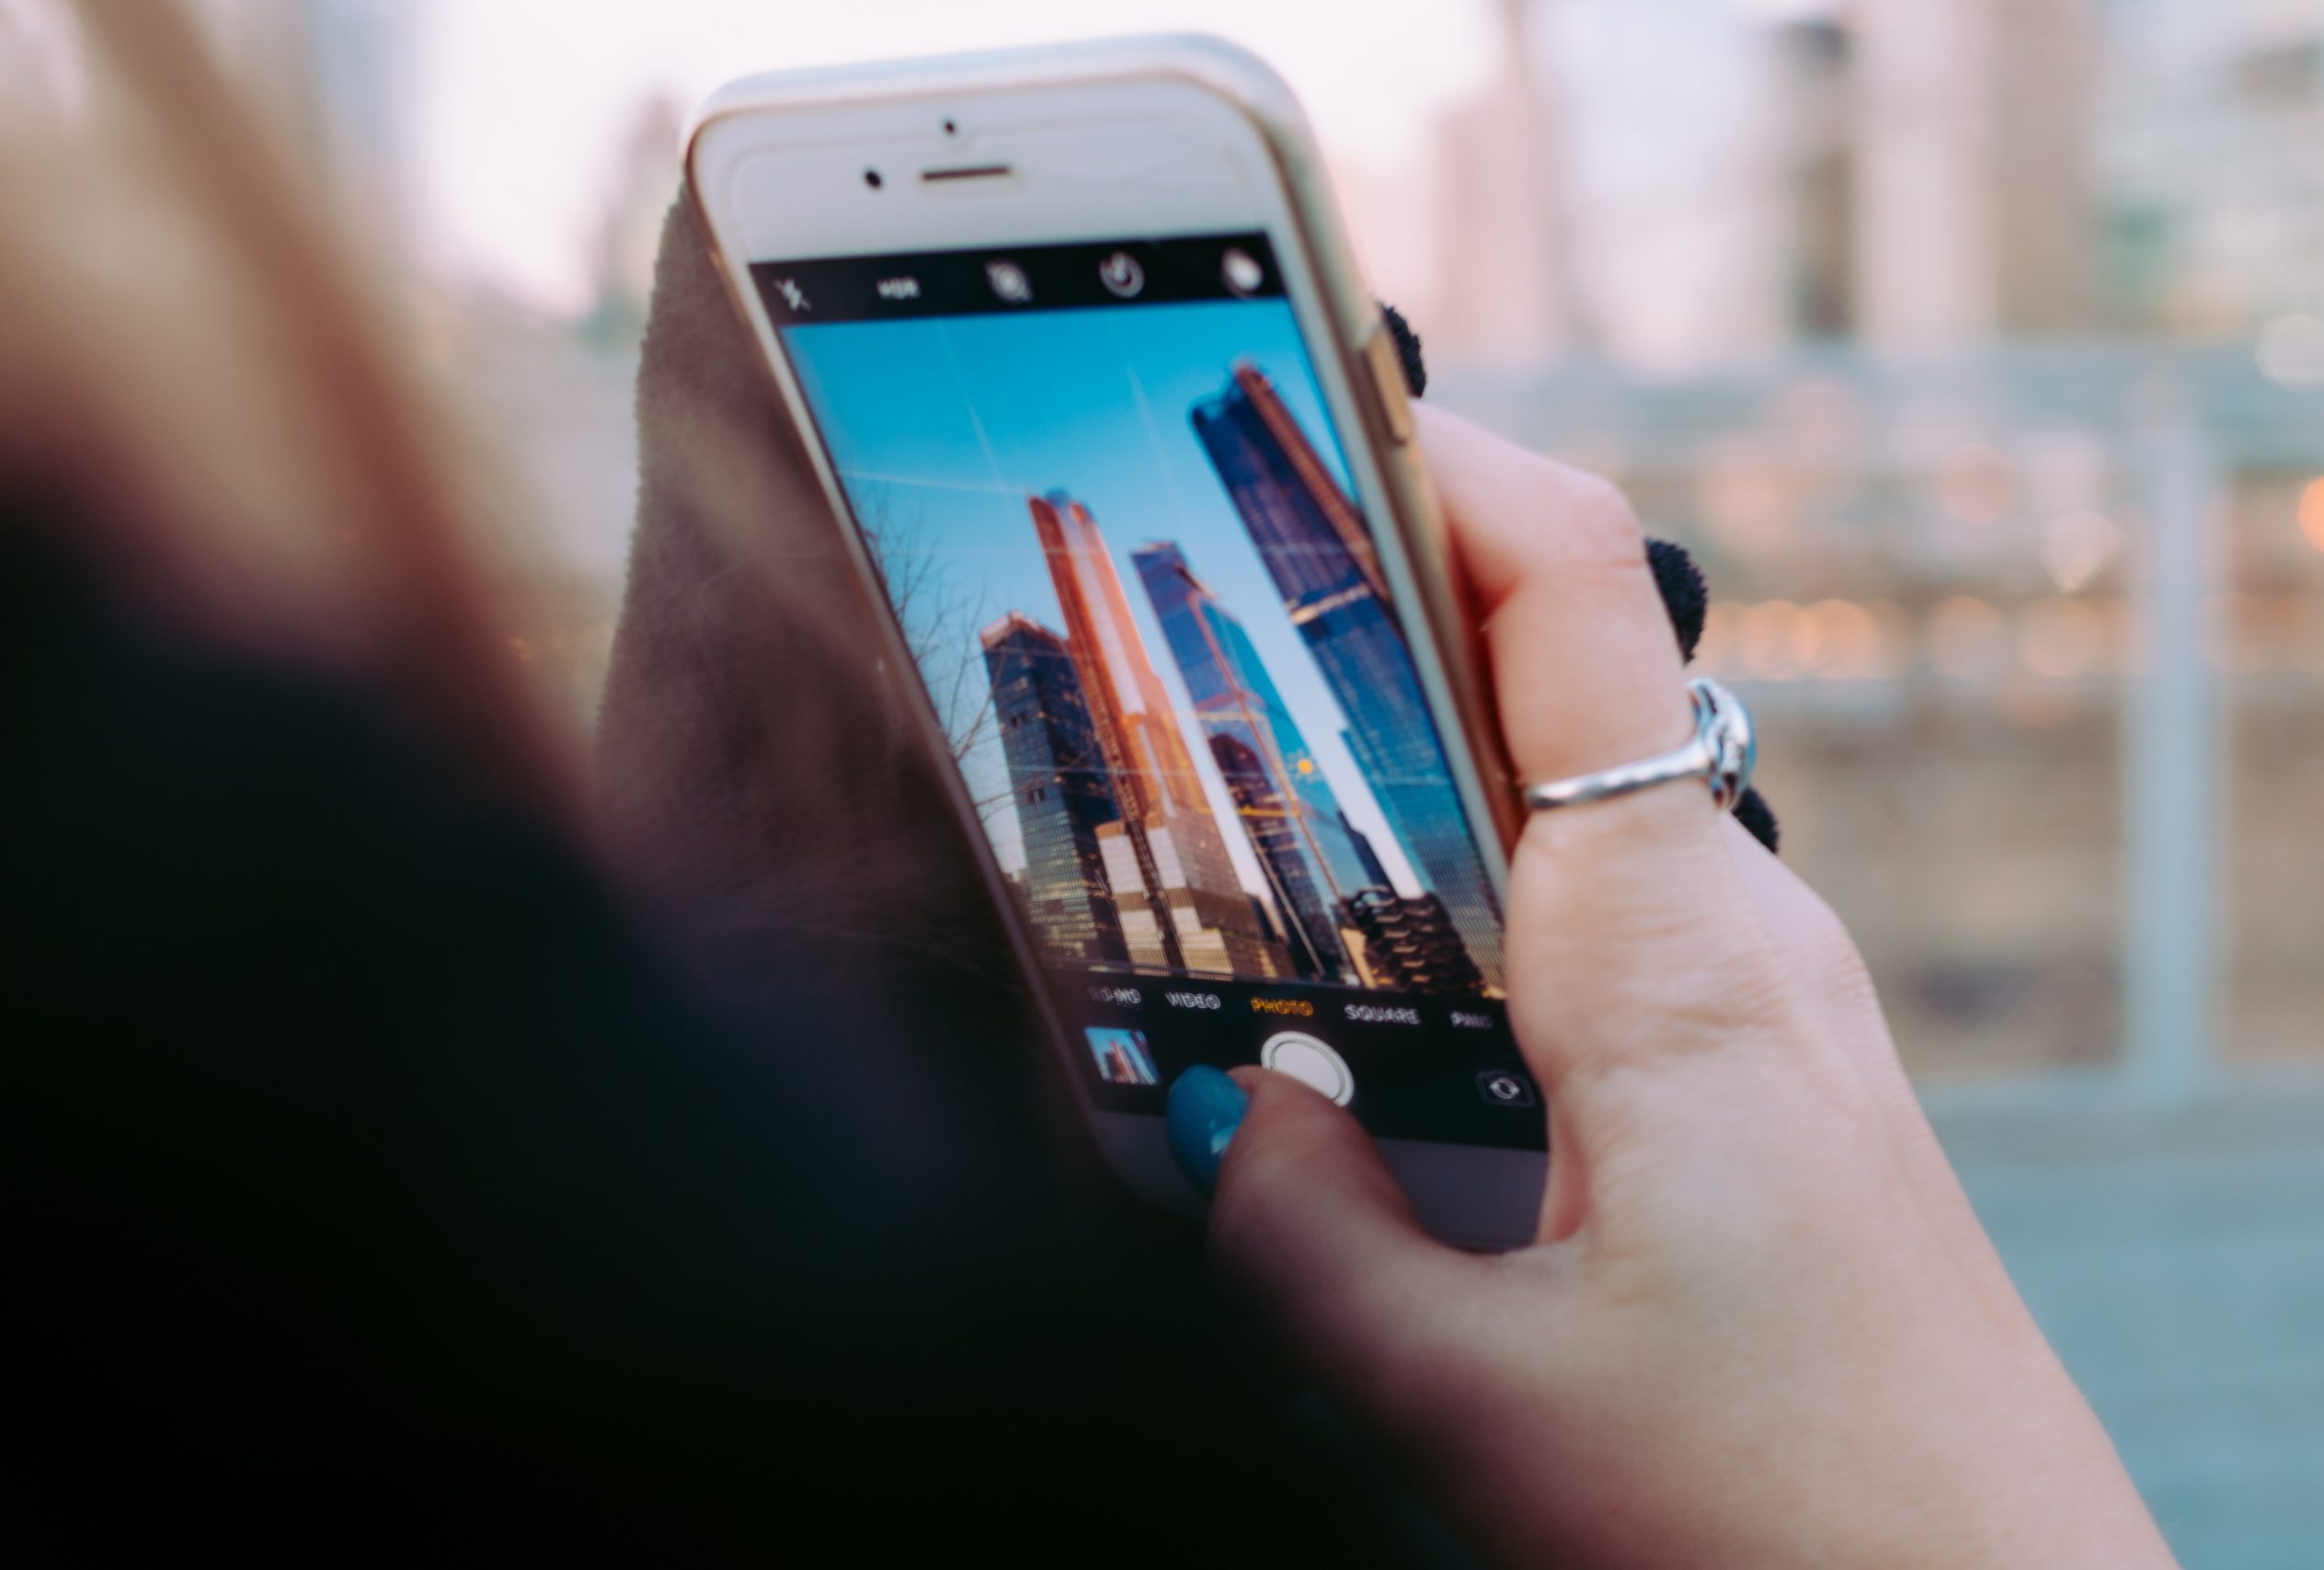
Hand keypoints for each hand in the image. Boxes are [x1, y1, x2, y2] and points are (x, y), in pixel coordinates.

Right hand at [1167, 407, 2176, 1569]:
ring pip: (1560, 817)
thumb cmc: (1789, 1525)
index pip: (1565, 598)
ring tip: (1244, 798)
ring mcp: (1753, 1013)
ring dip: (1409, 783)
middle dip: (1378, 615)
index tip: (1300, 400)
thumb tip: (1244, 1114)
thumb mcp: (1465, 1397)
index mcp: (1674, 952)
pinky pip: (1586, 935)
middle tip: (1202, 604)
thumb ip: (1298, 1236)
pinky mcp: (1748, 1094)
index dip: (1440, 459)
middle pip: (1547, 685)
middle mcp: (1733, 942)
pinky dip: (1461, 911)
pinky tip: (1366, 993)